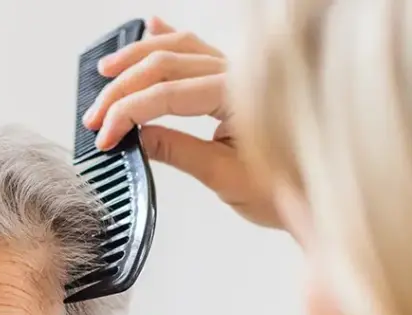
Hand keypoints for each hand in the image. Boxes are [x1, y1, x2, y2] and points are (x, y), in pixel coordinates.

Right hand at [82, 16, 281, 229]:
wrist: (317, 191)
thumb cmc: (283, 188)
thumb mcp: (224, 176)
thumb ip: (178, 151)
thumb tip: (136, 137)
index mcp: (237, 96)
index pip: (167, 94)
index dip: (128, 113)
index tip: (104, 137)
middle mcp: (238, 74)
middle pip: (165, 64)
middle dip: (123, 89)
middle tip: (94, 117)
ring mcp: (237, 71)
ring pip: (178, 48)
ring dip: (138, 57)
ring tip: (107, 72)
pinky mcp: (235, 79)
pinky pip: (199, 47)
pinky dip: (171, 37)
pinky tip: (151, 27)